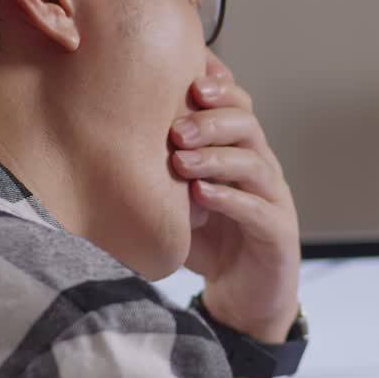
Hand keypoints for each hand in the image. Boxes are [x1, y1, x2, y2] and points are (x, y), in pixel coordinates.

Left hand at [170, 53, 300, 342]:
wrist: (245, 298)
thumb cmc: (210, 242)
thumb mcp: (180, 200)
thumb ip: (158, 171)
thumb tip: (100, 139)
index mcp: (239, 151)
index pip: (235, 105)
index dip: (216, 88)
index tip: (186, 79)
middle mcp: (260, 168)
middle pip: (246, 125)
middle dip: (211, 120)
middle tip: (175, 128)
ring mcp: (273, 199)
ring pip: (254, 162)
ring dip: (216, 157)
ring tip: (182, 159)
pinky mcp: (278, 233)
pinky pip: (257, 209)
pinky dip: (229, 199)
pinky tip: (202, 195)